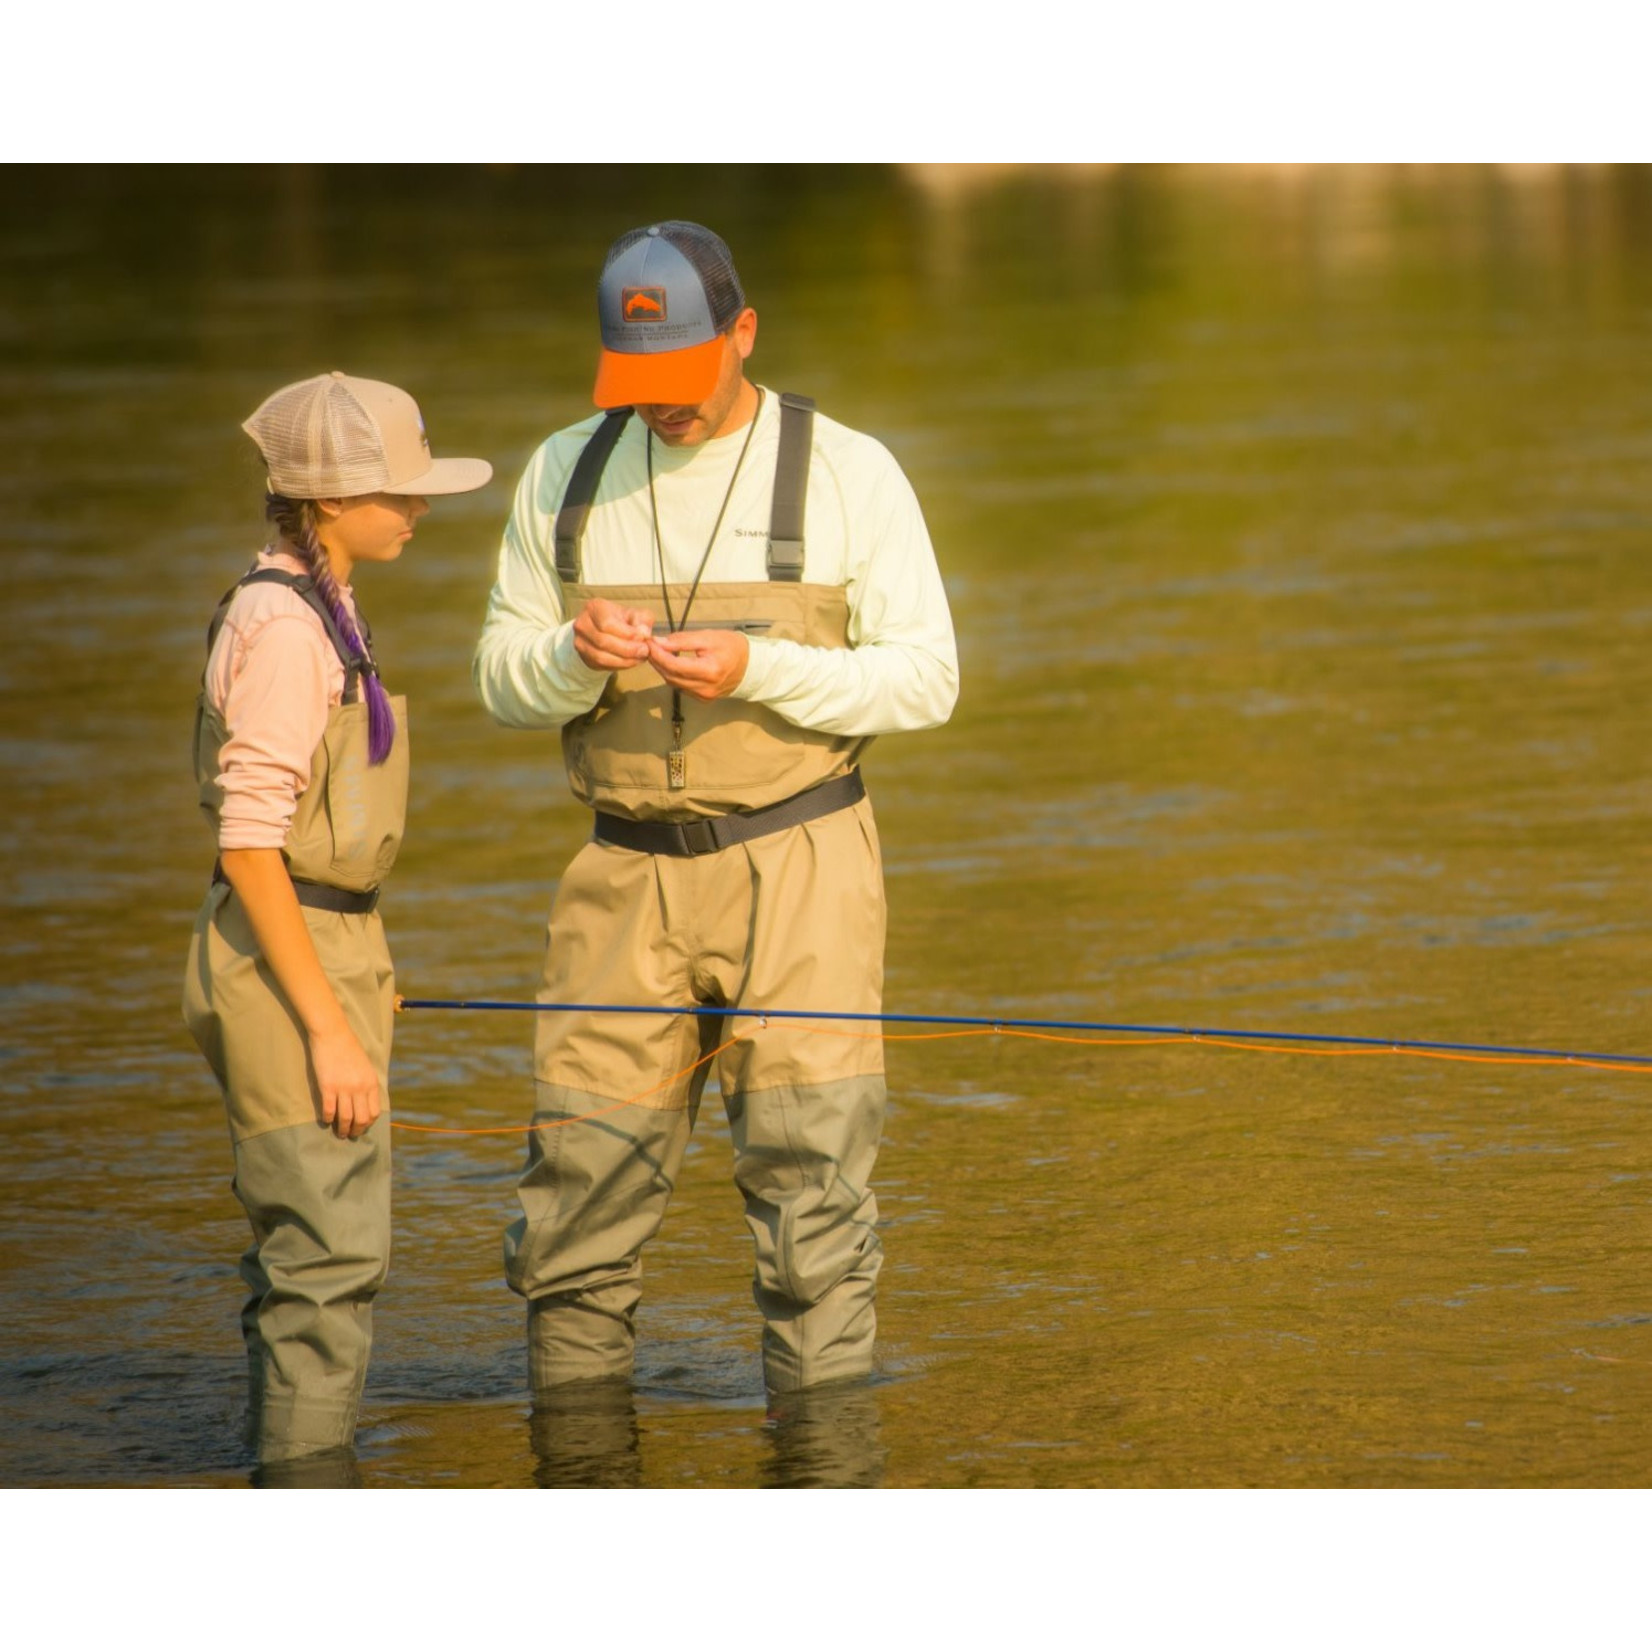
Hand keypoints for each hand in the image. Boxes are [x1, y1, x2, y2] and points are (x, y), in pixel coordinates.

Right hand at [309, 1022, 381, 1139]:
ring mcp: (344, 1088)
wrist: (333, 1034)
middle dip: (356, 1131)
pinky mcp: (327, 1087)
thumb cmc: (349, 1049)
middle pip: (361, 1119)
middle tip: (350, 1135)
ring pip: (345, 1118)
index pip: (374, 1112)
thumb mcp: (366, 1067)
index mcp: (371, 1083)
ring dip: (342, 1130)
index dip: (368, 1124)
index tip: (361, 1127)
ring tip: (339, 1133)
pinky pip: (328, 1110)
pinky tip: (325, 1120)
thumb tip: (365, 1103)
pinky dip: (327, 1119)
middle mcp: (360, 1088)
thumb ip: (367, 1084)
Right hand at [573, 596, 656, 671]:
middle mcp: (582, 624)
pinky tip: (631, 662)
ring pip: (601, 657)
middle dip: (627, 649)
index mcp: (595, 607)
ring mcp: (580, 642)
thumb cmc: (621, 619)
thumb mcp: (635, 614)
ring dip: (624, 660)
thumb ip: (642, 620)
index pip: (607, 623)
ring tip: (640, 657)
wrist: (605, 629)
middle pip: (603, 641)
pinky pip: (601, 665)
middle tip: (644, 651)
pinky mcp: (584, 657)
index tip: (642, 638)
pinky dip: (619, 666)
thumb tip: (644, 633)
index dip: (626, 633)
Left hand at [647, 628, 750, 699]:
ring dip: (663, 669)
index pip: (674, 665)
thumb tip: (659, 642)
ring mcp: (704, 696)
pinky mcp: (704, 699)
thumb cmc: (732, 647)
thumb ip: (683, 640)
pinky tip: (671, 664)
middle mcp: (705, 688)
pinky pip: (682, 688)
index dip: (658, 655)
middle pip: (671, 676)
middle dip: (657, 661)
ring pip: (674, 683)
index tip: (649, 642)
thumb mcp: (708, 637)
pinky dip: (673, 676)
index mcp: (709, 671)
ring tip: (658, 653)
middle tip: (650, 646)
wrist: (752, 666)